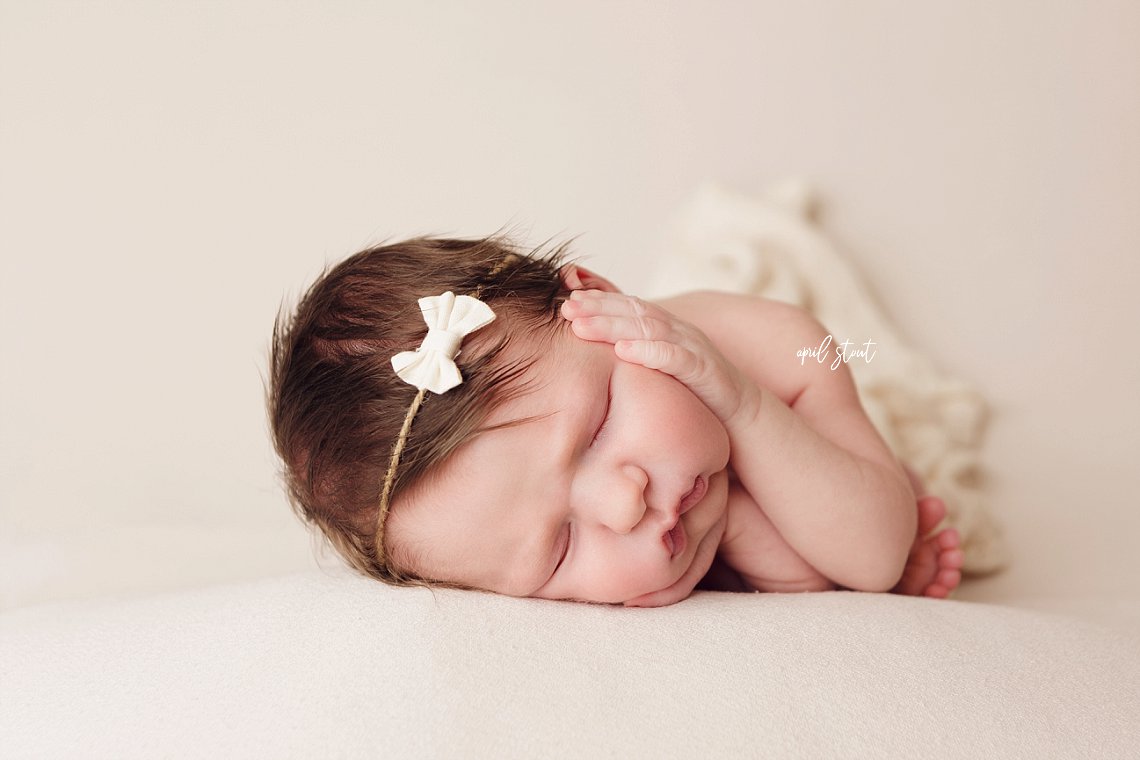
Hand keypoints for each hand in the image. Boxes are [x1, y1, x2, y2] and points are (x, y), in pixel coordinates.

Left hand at [559, 290, 759, 427]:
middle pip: (633, 311)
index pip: (628, 306)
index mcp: (667, 328)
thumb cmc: (695, 391)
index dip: (599, 300)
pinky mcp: (705, 370)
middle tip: (566, 309)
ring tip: (582, 327)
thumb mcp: (662, 368)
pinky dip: (648, 352)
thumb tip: (599, 351)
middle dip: (598, 308)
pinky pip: (675, 357)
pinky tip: (622, 352)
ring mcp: (693, 347)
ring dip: (612, 326)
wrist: (742, 413)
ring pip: (649, 329)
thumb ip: (637, 352)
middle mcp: (679, 331)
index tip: (567, 300)